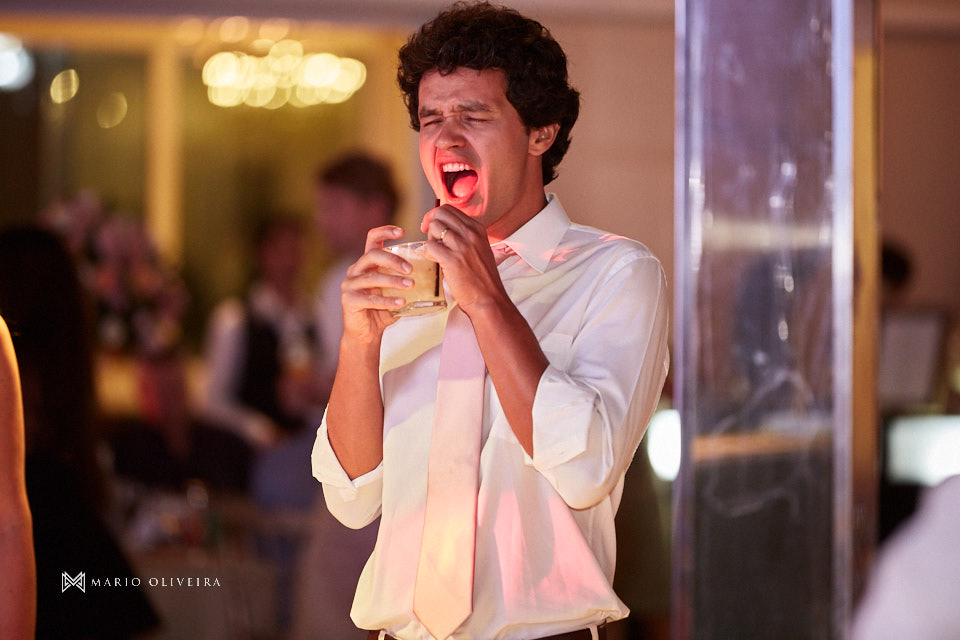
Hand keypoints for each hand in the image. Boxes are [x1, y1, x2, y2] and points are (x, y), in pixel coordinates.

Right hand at [340, 225, 412, 343]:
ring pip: (372, 277)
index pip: (372, 239)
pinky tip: (401, 302)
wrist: (367, 333)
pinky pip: (370, 299)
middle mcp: (356, 270)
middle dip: (393, 259)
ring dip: (393, 281)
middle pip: (372, 255)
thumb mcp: (396, 291)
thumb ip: (407, 279)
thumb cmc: (383, 310)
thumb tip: (437, 271)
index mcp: (367, 263)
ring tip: (410, 285)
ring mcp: (350, 285)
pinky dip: (387, 300)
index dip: (385, 232)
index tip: (402, 231)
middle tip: (411, 269)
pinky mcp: (349, 300)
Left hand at [420, 205, 507, 315]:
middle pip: (440, 213)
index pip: (450, 209)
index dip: (436, 217)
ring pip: (434, 227)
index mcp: (478, 229)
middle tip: (432, 241)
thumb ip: (465, 237)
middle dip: (431, 225)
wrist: (489, 299)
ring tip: (436, 253)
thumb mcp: (480, 249)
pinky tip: (435, 262)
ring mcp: (462, 246)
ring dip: (430, 239)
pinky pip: (430, 246)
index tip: (433, 230)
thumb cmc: (482, 278)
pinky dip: (428, 253)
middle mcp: (471, 234)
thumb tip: (443, 229)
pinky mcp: (452, 260)